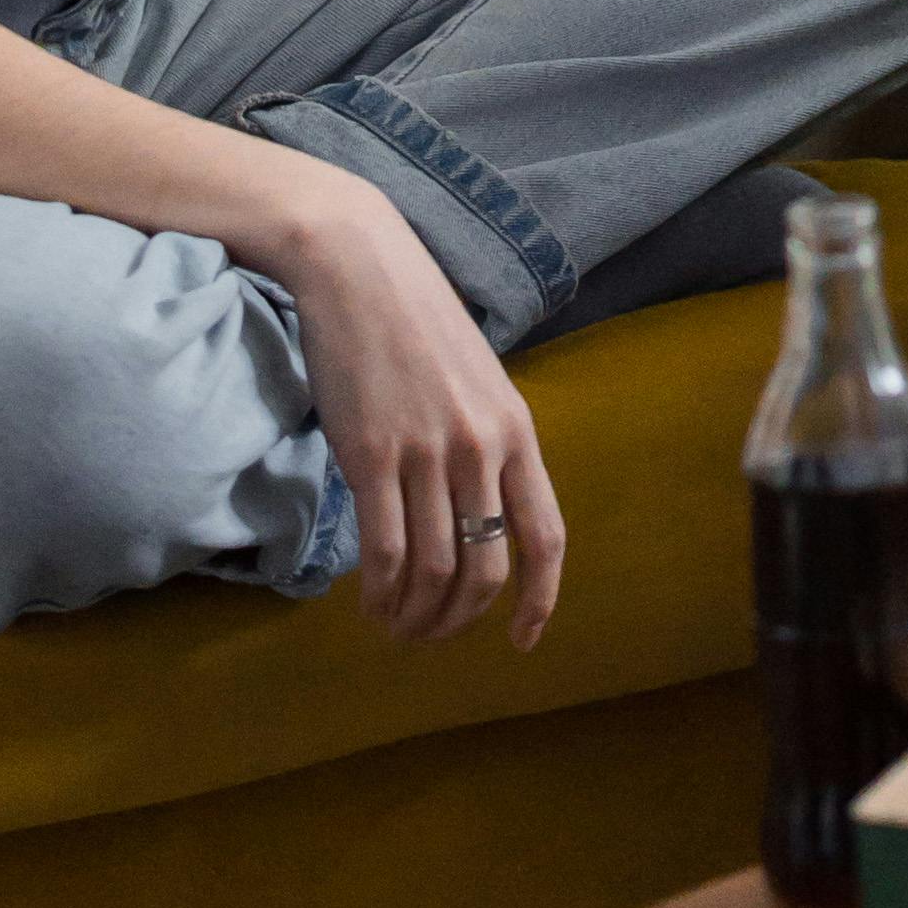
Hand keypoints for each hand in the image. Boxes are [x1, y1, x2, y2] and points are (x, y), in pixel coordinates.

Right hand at [275, 177, 566, 648]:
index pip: (546, 536)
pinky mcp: (370, 454)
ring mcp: (427, 451)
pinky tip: (370, 603)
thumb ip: (487, 444)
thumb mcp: (478, 381)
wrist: (360, 267)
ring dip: (414, 617)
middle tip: (430, 636)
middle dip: (459, 621)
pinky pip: (384, 549)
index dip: (541, 600)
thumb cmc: (415, 322)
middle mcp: (481, 446)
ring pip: (433, 570)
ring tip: (395, 627)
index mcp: (517, 430)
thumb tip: (478, 516)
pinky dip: (379, 593)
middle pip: (486, 570)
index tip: (524, 640)